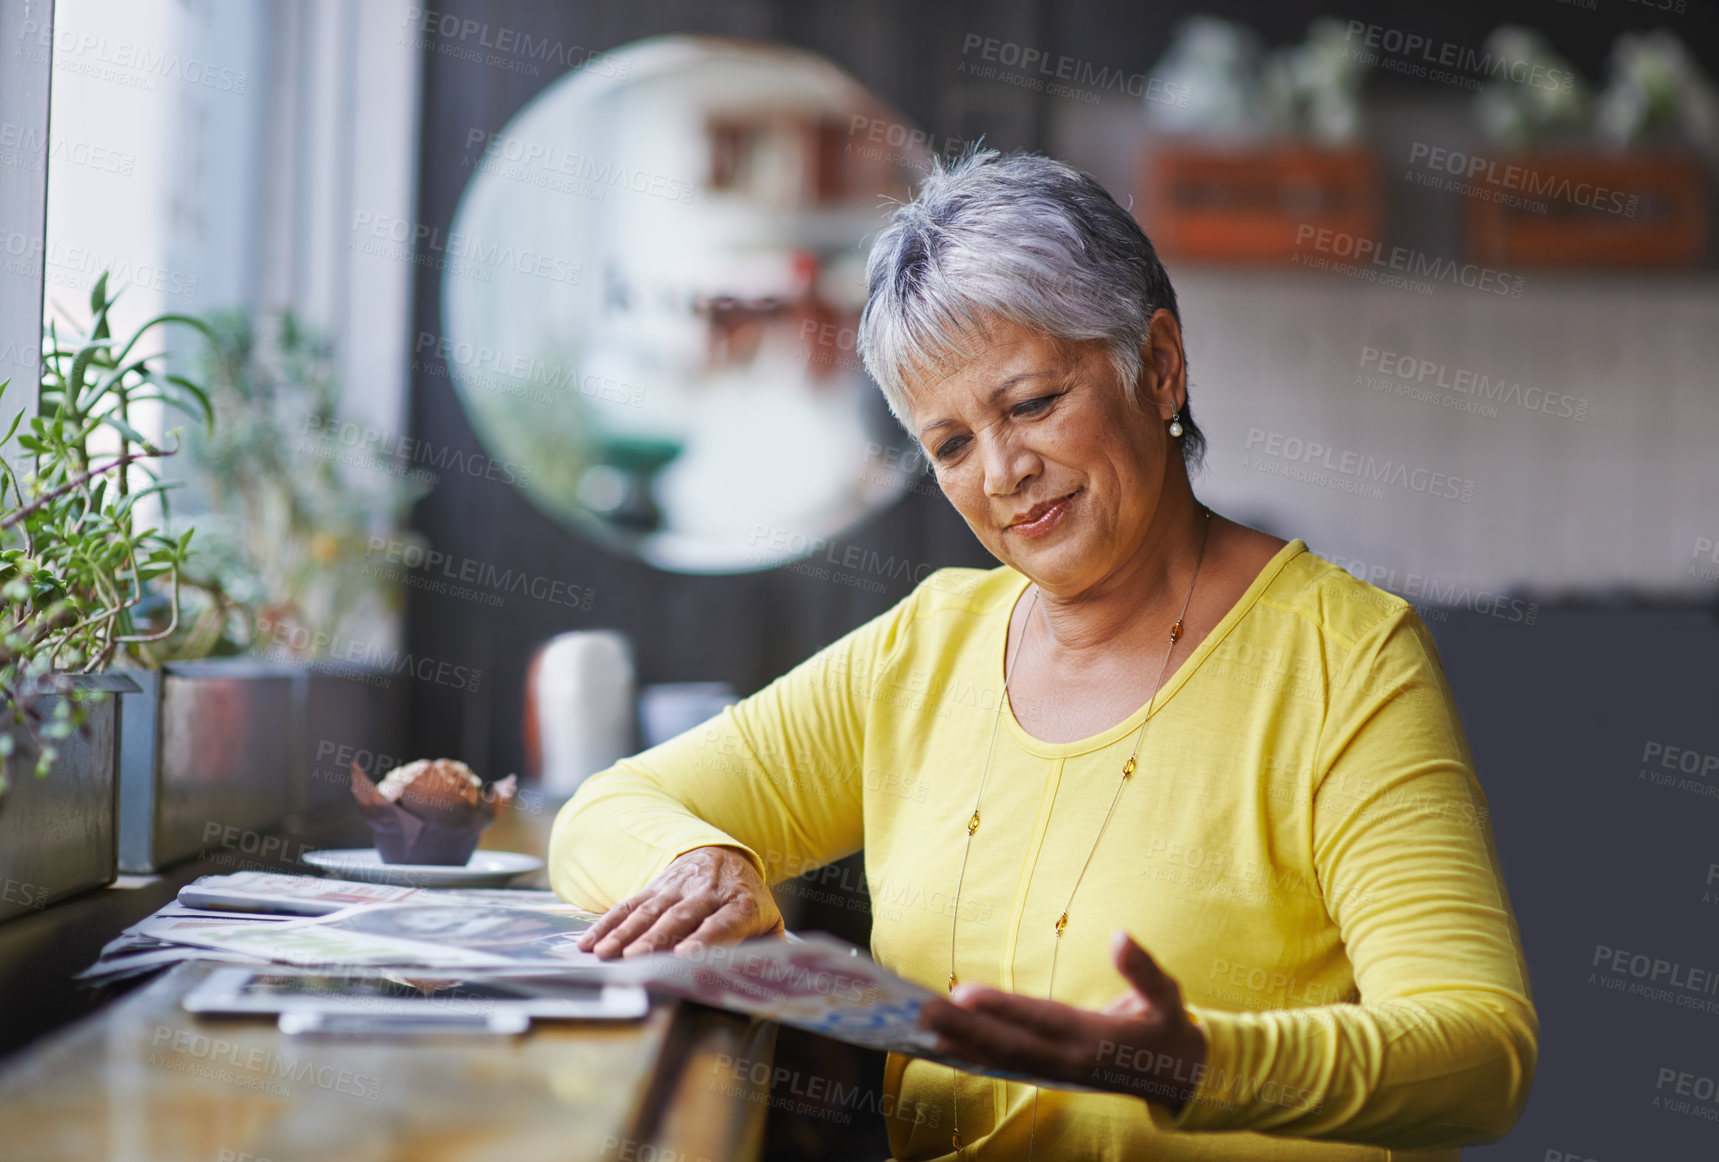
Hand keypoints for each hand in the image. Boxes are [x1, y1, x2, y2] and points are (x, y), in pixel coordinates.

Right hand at [575, 845, 783, 959]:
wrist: (725, 854)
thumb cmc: (747, 901)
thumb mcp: (769, 922)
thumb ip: (770, 951)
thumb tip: (767, 986)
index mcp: (740, 904)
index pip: (722, 922)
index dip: (703, 938)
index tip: (684, 955)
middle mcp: (707, 893)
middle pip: (679, 917)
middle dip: (656, 939)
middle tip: (636, 959)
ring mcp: (677, 888)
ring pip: (650, 911)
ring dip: (626, 933)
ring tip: (606, 953)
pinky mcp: (654, 888)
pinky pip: (629, 905)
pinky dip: (608, 923)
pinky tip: (591, 942)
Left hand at [918, 930, 1207, 1113]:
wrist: (1177, 1078)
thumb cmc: (1168, 1028)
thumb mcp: (1168, 997)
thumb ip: (1143, 970)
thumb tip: (1120, 936)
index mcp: (1094, 1037)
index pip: (1039, 1019)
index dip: (1001, 1008)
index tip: (963, 994)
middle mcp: (1068, 1058)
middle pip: (1008, 1044)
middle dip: (963, 1028)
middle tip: (921, 1010)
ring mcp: (1056, 1071)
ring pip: (1000, 1058)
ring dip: (959, 1043)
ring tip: (920, 1026)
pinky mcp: (1049, 1073)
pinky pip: (1005, 1065)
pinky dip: (973, 1056)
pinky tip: (942, 1045)